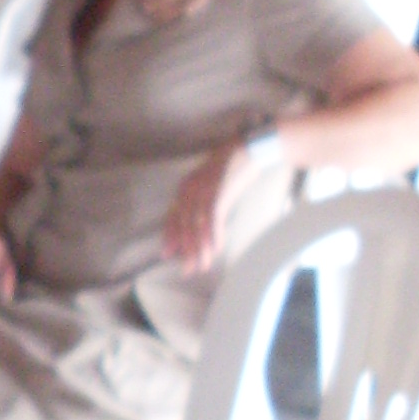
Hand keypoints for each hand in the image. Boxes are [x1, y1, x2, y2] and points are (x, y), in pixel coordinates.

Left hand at [160, 143, 254, 276]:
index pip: (174, 216)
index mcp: (185, 187)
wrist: (250, 150)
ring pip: (198, 225)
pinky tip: (215, 249)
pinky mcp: (219, 191)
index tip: (168, 255)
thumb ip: (201, 203)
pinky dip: (214, 235)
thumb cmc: (232, 169)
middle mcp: (190, 188)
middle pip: (185, 225)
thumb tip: (199, 227)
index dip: (171, 237)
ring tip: (202, 265)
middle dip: (186, 249)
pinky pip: (213, 218)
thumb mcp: (211, 185)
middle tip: (187, 270)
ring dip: (200, 248)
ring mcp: (204, 190)